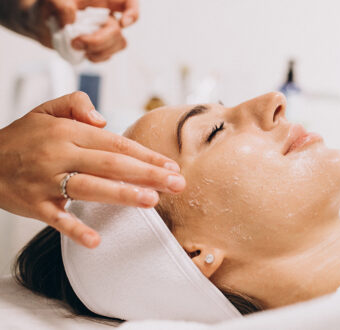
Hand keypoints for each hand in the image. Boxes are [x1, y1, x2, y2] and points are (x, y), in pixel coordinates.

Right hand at [0, 92, 184, 247]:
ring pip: (91, 187)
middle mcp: (60, 153)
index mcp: (68, 131)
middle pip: (112, 164)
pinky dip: (75, 229)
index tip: (170, 165)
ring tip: (152, 201)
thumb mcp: (46, 110)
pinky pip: (57, 219)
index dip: (145, 155)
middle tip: (177, 184)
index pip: (116, 143)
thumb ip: (76, 104)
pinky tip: (97, 240)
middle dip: (148, 174)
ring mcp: (47, 180)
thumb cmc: (22, 137)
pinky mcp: (34, 204)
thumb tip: (105, 119)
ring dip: (123, 194)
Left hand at [25, 0, 138, 60]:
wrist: (39, 25)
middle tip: (77, 42)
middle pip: (119, 30)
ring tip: (77, 47)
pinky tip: (83, 54)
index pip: (129, 2)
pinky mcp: (101, 47)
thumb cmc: (47, 7)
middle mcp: (107, 15)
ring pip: (119, 44)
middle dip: (100, 40)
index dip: (133, 13)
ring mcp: (105, 32)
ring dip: (99, 51)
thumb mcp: (49, 1)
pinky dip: (96, 57)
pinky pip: (108, 55)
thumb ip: (60, 7)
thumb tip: (72, 22)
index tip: (123, 23)